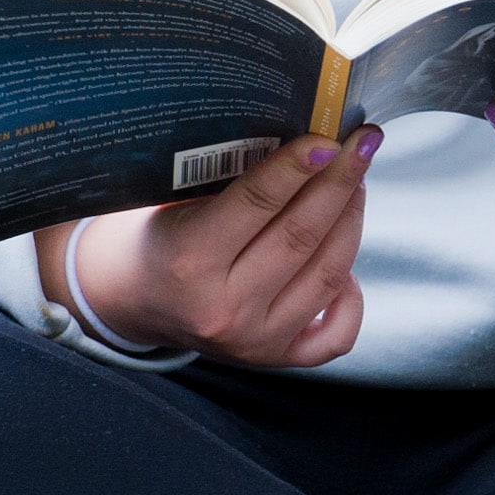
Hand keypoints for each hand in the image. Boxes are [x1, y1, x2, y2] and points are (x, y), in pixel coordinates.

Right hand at [39, 129, 377, 366]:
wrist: (132, 300)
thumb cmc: (157, 233)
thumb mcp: (173, 198)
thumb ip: (228, 175)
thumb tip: (305, 137)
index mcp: (187, 261)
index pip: (256, 203)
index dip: (298, 166)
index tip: (330, 136)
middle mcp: (223, 308)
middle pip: (301, 236)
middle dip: (340, 182)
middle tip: (363, 144)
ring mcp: (253, 341)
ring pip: (328, 274)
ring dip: (351, 220)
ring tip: (357, 181)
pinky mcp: (274, 359)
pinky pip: (335, 335)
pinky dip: (351, 296)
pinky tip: (346, 262)